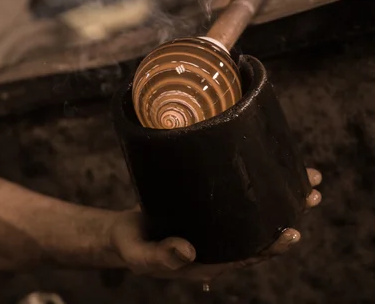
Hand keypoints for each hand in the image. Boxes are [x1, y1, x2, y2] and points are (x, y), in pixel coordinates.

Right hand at [109, 168, 321, 279]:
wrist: (122, 233)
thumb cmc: (130, 245)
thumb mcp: (139, 254)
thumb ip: (161, 255)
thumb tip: (189, 251)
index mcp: (208, 262)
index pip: (246, 257)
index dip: (270, 247)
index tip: (291, 233)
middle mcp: (219, 246)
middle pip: (259, 235)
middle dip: (288, 217)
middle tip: (310, 195)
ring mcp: (216, 228)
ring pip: (254, 217)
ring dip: (280, 200)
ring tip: (304, 179)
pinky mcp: (209, 210)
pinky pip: (238, 202)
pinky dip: (256, 188)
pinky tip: (268, 169)